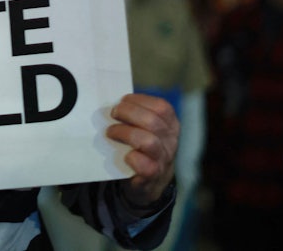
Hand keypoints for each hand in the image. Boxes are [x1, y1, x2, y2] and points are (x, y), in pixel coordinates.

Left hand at [105, 93, 177, 207]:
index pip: (162, 107)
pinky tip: (125, 156)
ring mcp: (163, 159)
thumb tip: (115, 101)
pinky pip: (145, 165)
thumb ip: (137, 115)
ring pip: (149, 141)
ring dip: (125, 133)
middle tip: (113, 114)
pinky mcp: (153, 175)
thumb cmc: (144, 148)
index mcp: (170, 125)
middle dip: (129, 113)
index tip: (122, 100)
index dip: (140, 100)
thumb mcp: (148, 129)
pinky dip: (132, 158)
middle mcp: (170, 141)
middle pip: (153, 121)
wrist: (151, 182)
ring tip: (111, 132)